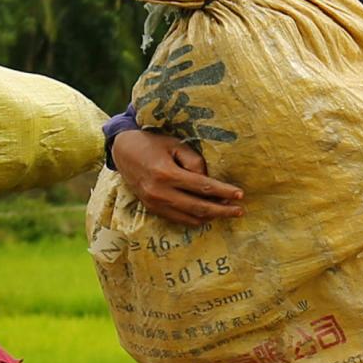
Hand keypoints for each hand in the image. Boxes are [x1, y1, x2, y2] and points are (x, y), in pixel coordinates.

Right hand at [112, 128, 243, 226]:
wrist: (122, 152)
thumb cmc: (152, 143)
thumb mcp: (174, 145)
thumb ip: (194, 162)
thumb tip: (209, 182)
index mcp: (166, 174)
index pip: (202, 187)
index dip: (223, 192)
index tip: (240, 195)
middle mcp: (160, 193)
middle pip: (198, 207)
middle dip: (222, 210)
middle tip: (239, 211)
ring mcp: (155, 204)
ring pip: (189, 218)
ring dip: (210, 217)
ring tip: (227, 212)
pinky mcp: (152, 209)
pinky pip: (178, 219)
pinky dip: (195, 219)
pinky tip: (208, 214)